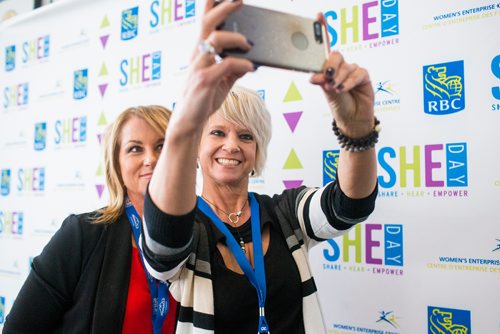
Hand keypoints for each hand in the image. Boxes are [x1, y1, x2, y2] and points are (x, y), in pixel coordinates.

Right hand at [181, 0, 253, 123]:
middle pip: (207, 23)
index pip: (203, 22)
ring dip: (235, 38)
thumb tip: (249, 60)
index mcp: (200, 52)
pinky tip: (251, 67)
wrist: (189, 121)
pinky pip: (225, 64)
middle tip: (240, 1)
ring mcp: (199, 67)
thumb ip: (233, 68)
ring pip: (214, 39)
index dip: (210, 5)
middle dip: (224, 9)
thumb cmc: (203, 99)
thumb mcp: (222, 81)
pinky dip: (241, 63)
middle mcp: (197, 55)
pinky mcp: (204, 80)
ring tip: (249, 44)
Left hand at [310, 15, 374, 137]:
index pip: (325, 47)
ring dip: (339, 78)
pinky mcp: (363, 77)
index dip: (322, 30)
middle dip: (331, 65)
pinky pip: (357, 73)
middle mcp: (340, 67)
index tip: (318, 16)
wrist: (352, 120)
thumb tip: (314, 76)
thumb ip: (322, 83)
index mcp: (327, 69)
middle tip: (327, 77)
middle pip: (335, 55)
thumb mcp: (327, 94)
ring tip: (336, 90)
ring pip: (346, 66)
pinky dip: (349, 81)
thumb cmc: (338, 106)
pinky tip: (344, 89)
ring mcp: (352, 71)